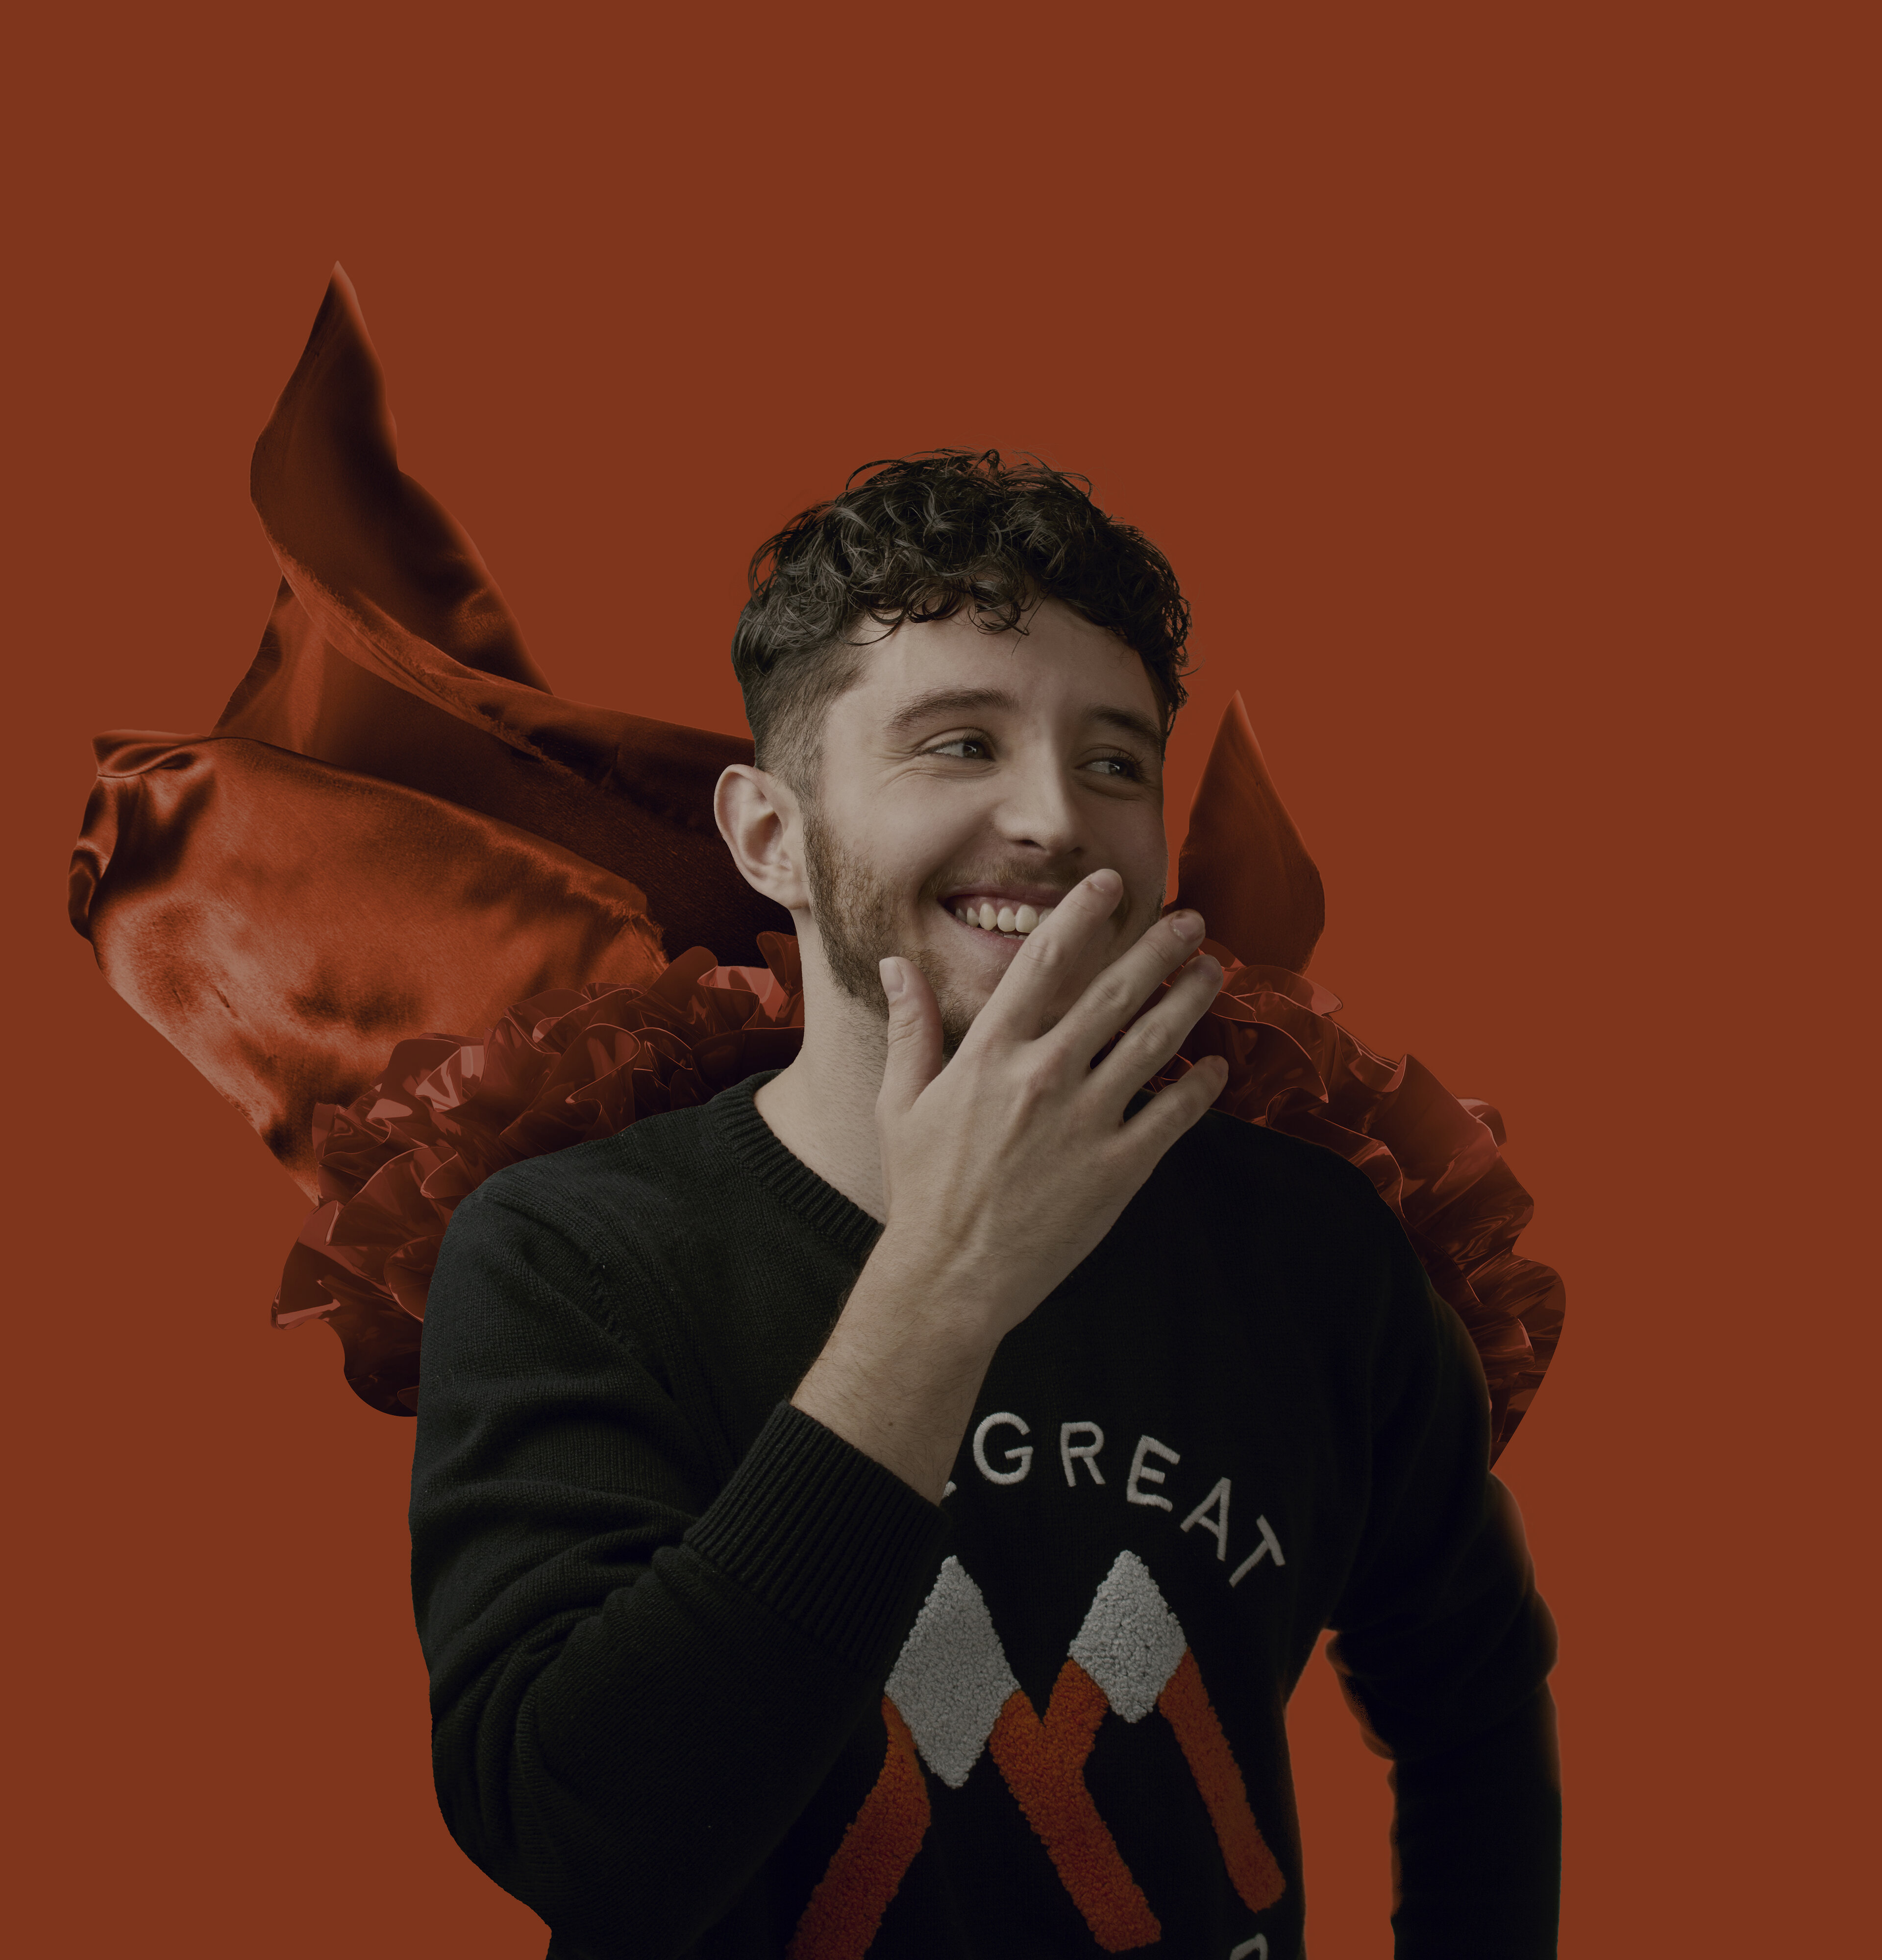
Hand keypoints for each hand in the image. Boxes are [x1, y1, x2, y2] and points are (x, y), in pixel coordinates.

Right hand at [872, 866, 1227, 1350]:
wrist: (949, 1279)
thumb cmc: (922, 1191)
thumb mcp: (900, 1104)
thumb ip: (910, 1028)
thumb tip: (896, 965)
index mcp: (990, 1053)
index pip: (1044, 961)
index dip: (1082, 914)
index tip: (1109, 886)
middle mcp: (1043, 1075)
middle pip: (1116, 990)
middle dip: (1161, 946)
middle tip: (1193, 920)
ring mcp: (1087, 1121)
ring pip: (1156, 1040)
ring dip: (1191, 999)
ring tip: (1215, 973)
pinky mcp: (1119, 1168)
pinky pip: (1175, 1114)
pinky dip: (1202, 1084)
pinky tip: (1215, 1065)